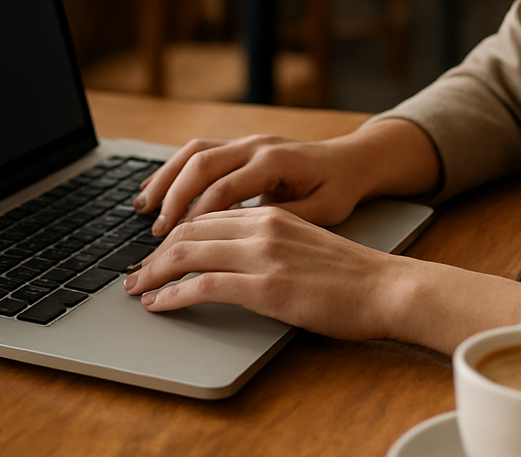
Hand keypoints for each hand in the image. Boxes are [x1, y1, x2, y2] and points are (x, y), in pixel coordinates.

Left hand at [123, 206, 408, 338]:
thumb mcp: (304, 243)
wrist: (387, 288)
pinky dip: (172, 296)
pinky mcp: (265, 287)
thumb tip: (233, 258)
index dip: (172, 234)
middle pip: (188, 231)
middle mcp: (262, 226)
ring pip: (187, 254)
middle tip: (134, 274)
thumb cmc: (351, 275)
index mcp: (270, 214)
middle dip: (153, 254)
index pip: (205, 215)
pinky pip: (203, 285)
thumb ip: (268, 242)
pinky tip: (160, 305)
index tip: (155, 253)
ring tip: (138, 290)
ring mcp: (263, 255)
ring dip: (153, 274)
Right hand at [133, 133, 376, 234]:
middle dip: (173, 198)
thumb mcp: (323, 211)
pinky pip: (199, 151)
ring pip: (194, 152)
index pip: (224, 187)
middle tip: (156, 233)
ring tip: (142, 209)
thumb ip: (284, 217)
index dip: (197, 216)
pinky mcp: (241, 145)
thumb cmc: (340, 188)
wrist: (353, 160)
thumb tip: (243, 233)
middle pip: (201, 164)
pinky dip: (174, 170)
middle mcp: (257, 145)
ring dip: (165, 179)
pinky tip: (156, 189)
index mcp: (275, 161)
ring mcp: (247, 141)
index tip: (176, 243)